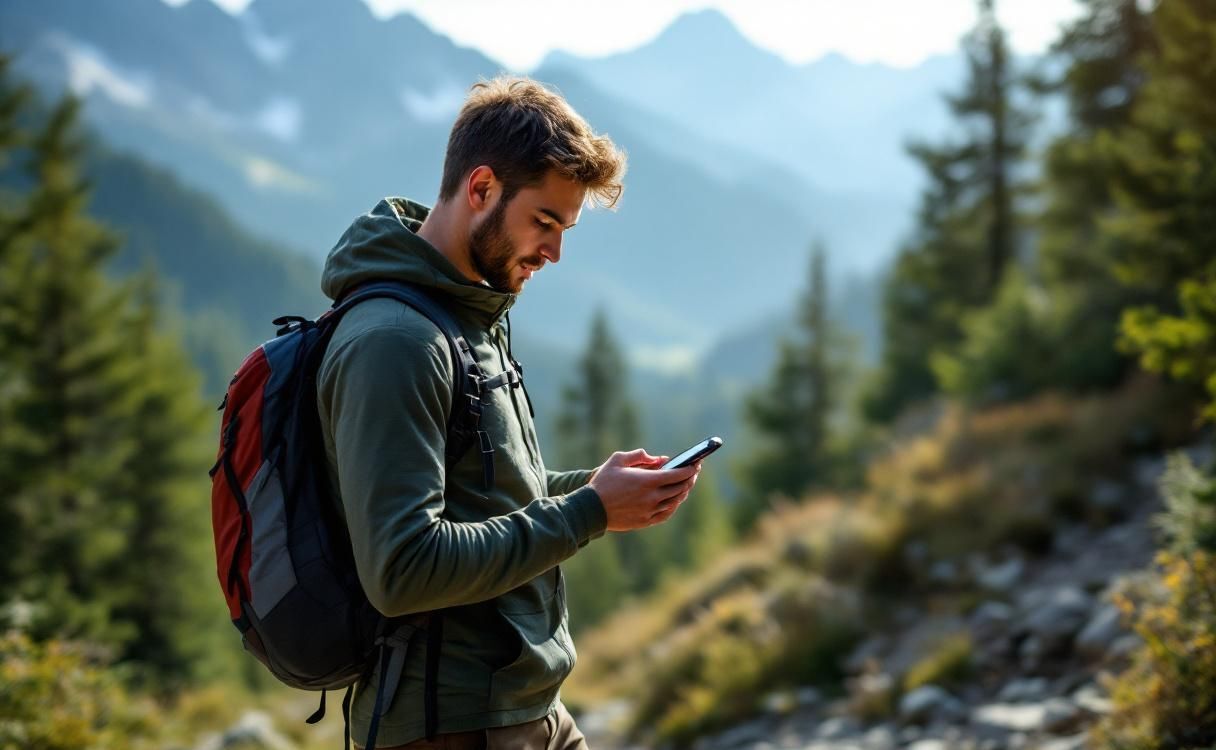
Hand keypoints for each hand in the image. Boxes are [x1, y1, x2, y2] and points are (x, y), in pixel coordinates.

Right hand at [588, 449, 702, 531]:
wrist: (591, 509)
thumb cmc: (603, 482)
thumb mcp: (617, 460)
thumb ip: (639, 456)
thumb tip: (659, 459)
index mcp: (647, 481)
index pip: (677, 475)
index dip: (689, 469)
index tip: (696, 464)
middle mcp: (652, 497)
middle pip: (680, 488)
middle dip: (689, 479)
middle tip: (693, 472)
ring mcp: (649, 511)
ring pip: (675, 502)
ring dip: (683, 492)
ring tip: (685, 484)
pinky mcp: (645, 521)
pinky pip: (666, 514)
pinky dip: (674, 506)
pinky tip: (675, 500)